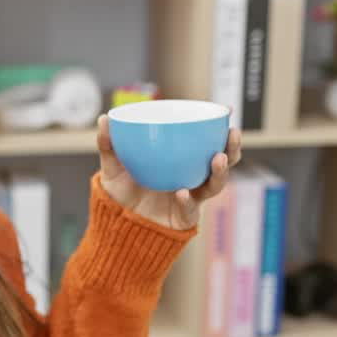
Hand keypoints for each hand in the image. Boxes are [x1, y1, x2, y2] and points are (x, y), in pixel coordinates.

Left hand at [95, 114, 241, 230]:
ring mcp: (191, 198)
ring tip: (217, 159)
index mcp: (181, 161)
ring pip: (215, 185)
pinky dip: (187, 200)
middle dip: (232, 148)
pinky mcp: (184, 219)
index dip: (220, 128)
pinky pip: (190, 209)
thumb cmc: (120, 194)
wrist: (116, 225)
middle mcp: (191, 177)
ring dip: (221, 172)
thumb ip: (109, 145)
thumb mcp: (112, 167)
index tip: (227, 110)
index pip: (206, 142)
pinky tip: (181, 192)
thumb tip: (104, 118)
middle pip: (222, 161)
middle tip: (232, 134)